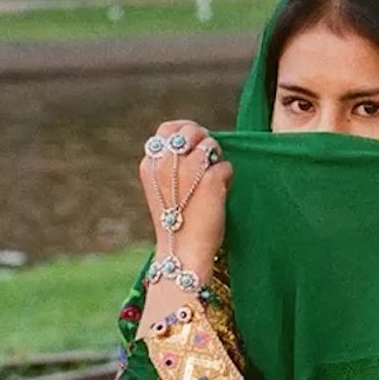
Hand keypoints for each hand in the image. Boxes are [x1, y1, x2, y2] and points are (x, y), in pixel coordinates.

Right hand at [137, 120, 229, 274]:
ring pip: (211, 145)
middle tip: (209, 159)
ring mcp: (188, 170)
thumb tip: (197, 143)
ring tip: (213, 182)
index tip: (195, 141)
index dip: (184, 129)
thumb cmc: (177, 222)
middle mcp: (166, 163)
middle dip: (204, 140)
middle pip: (191, 132)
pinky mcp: (210, 180)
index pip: (167, 129)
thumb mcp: (162, 189)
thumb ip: (171, 165)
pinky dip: (227, 178)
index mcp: (150, 165)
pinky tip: (219, 195)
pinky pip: (226, 165)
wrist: (183, 251)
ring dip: (217, 160)